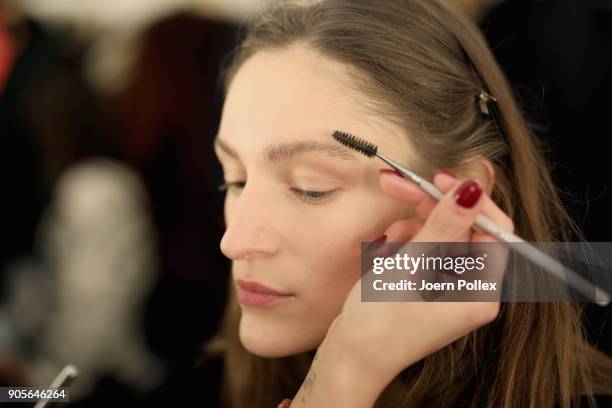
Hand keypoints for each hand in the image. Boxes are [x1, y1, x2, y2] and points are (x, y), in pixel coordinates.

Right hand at [326, 170, 513, 380]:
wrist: (350, 357)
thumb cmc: (381, 320)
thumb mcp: (413, 264)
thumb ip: (445, 224)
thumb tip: (472, 189)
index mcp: (481, 291)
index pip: (492, 230)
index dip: (467, 200)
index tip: (438, 180)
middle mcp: (471, 290)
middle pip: (461, 230)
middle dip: (427, 208)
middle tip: (396, 185)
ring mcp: (449, 290)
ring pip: (438, 238)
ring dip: (411, 229)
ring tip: (387, 240)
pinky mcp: (429, 288)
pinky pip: (425, 253)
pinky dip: (405, 245)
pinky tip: (386, 250)